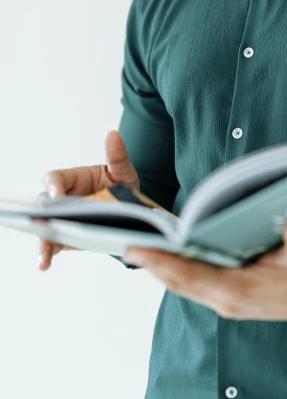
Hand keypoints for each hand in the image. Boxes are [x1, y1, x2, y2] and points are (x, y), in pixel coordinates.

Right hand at [37, 130, 138, 271]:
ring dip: (41, 241)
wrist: (132, 212)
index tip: (58, 197)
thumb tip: (113, 134)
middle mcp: (64, 199)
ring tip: (42, 258)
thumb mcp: (123, 171)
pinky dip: (48, 253)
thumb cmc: (122, 186)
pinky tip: (45, 263)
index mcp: (73, 179)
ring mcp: (63, 219)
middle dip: (42, 216)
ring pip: (45, 227)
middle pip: (43, 205)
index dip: (53, 187)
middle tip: (43, 225)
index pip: (55, 179)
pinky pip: (53, 244)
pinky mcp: (66, 237)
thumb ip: (117, 156)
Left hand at [123, 217, 286, 322]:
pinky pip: (194, 284)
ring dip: (161, 269)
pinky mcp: (226, 296)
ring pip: (184, 285)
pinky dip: (176, 272)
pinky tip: (166, 258)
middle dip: (154, 265)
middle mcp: (226, 299)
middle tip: (130, 247)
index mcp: (239, 290)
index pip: (192, 276)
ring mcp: (224, 300)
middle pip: (180, 282)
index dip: (164, 264)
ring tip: (141, 250)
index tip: (141, 251)